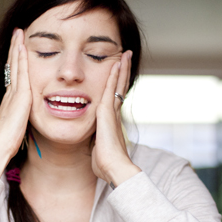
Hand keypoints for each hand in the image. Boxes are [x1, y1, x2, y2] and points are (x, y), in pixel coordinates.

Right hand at [0, 29, 31, 176]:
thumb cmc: (6, 144)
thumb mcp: (17, 128)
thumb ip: (20, 120)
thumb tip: (23, 122)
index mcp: (11, 100)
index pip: (13, 76)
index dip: (15, 61)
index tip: (17, 48)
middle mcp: (10, 93)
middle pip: (12, 65)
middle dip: (14, 48)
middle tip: (17, 31)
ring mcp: (13, 93)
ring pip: (15, 65)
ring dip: (16, 47)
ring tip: (19, 32)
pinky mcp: (19, 96)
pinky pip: (21, 72)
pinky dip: (21, 58)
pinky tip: (23, 46)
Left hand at [92, 50, 140, 186]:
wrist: (114, 168)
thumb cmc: (105, 163)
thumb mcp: (98, 148)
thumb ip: (96, 142)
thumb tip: (94, 143)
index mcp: (110, 121)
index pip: (115, 98)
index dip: (118, 85)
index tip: (119, 74)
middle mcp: (114, 114)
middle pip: (120, 87)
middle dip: (123, 72)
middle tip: (126, 57)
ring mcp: (112, 112)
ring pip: (117, 85)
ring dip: (121, 68)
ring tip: (124, 54)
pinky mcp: (107, 112)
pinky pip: (111, 88)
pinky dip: (114, 75)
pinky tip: (115, 63)